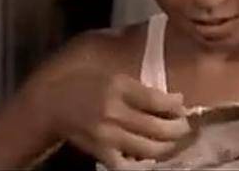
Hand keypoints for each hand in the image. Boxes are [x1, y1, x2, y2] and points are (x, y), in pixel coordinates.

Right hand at [40, 69, 190, 167]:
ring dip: (168, 147)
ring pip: (150, 150)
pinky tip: (150, 157)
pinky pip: (128, 166)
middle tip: (185, 127)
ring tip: (173, 142)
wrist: (53, 104)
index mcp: (119, 88)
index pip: (158, 101)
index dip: (176, 107)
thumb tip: (175, 100)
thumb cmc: (86, 85)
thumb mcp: (114, 76)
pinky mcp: (101, 152)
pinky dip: (143, 164)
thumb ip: (142, 89)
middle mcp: (115, 112)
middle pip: (159, 128)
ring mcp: (108, 136)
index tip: (182, 107)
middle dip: (179, 129)